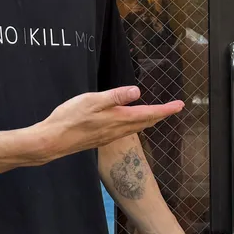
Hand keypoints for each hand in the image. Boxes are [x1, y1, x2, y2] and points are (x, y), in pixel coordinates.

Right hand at [34, 87, 182, 164]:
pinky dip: (136, 125)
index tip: (180, 105)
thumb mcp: (92, 101)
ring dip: (150, 120)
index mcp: (118, 118)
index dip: (166, 109)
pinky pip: (126, 131)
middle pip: (146, 122)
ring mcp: (109, 136)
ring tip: (158, 114)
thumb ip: (115, 96)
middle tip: (174, 108)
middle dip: (161, 115)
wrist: (52, 141)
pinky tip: (132, 122)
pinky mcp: (101, 138)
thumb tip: (137, 91)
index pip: (148, 113)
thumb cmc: (69, 118)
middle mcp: (117, 130)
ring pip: (137, 128)